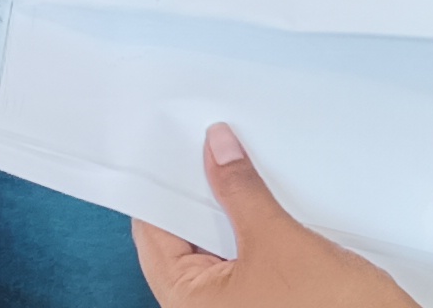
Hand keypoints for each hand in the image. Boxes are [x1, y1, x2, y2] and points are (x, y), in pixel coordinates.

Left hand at [132, 124, 419, 307]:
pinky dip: (257, 222)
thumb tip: (217, 151)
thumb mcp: (278, 242)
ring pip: (220, 242)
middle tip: (211, 143)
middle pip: (185, 235)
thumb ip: (241, 192)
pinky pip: (250, 252)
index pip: (153, 231)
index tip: (171, 141)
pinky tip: (269, 193)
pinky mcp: (270, 297)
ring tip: (242, 162)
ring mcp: (238, 303)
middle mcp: (205, 307)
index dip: (160, 183)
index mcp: (186, 302)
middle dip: (201, 190)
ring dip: (233, 205)